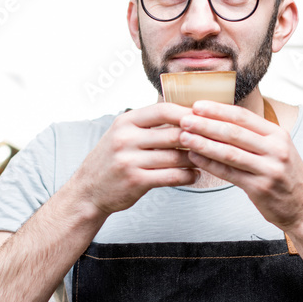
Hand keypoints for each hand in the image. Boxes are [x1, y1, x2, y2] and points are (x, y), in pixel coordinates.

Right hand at [70, 103, 197, 215]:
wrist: (88, 191)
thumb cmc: (111, 161)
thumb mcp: (122, 134)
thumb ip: (147, 125)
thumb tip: (185, 114)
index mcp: (125, 122)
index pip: (163, 110)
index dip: (187, 112)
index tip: (204, 117)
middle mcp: (125, 138)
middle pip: (173, 133)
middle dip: (197, 137)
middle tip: (214, 140)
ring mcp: (130, 160)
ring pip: (176, 156)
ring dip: (195, 159)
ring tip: (206, 159)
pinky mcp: (136, 181)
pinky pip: (172, 176)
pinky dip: (188, 176)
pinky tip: (194, 175)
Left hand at [178, 101, 302, 229]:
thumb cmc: (284, 176)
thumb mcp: (277, 149)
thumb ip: (254, 136)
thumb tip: (220, 119)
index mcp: (277, 134)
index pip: (243, 117)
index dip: (218, 110)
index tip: (197, 105)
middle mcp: (276, 149)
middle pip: (234, 132)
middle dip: (206, 124)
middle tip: (184, 119)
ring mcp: (269, 169)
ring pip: (230, 152)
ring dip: (204, 144)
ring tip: (184, 137)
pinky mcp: (260, 188)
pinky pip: (229, 173)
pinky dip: (210, 165)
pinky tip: (194, 158)